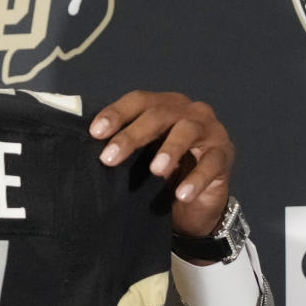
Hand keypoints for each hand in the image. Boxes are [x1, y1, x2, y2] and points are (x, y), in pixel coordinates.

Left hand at [90, 90, 233, 240]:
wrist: (193, 204)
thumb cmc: (161, 174)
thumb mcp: (139, 158)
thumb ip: (121, 148)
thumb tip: (81, 149)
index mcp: (163, 107)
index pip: (138, 101)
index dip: (117, 113)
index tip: (94, 132)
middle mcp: (188, 112)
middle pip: (159, 115)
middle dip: (132, 135)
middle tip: (109, 158)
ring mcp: (209, 131)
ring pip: (188, 131)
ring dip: (170, 150)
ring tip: (155, 171)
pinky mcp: (224, 155)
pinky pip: (211, 164)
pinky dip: (196, 179)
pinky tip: (181, 194)